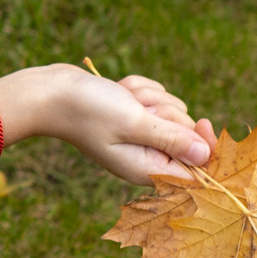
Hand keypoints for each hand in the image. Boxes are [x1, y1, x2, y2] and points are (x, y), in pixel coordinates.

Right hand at [0, 66, 214, 183]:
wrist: (50, 92)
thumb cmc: (88, 111)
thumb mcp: (134, 123)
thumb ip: (172, 139)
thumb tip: (206, 154)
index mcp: (146, 167)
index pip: (194, 168)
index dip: (204, 146)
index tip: (204, 121)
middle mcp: (145, 154)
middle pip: (184, 133)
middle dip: (165, 112)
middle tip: (139, 107)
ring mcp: (138, 134)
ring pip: (170, 110)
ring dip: (150, 97)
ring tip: (123, 97)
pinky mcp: (132, 114)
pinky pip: (155, 96)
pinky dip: (139, 88)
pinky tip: (119, 90)